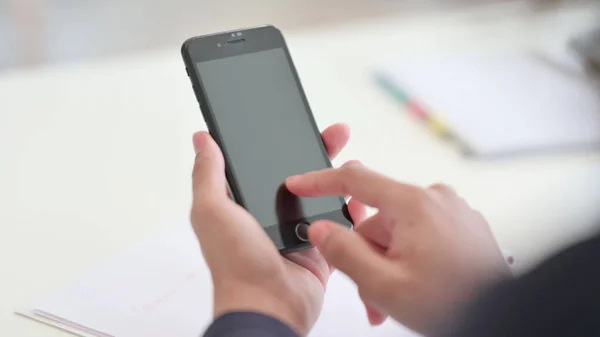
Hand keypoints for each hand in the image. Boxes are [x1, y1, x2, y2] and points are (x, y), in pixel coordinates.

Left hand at [190, 124, 366, 335]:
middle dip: (319, 152)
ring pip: (321, 198)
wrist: (269, 306)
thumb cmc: (236, 264)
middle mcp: (269, 216)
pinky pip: (338, 226)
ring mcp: (295, 232)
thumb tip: (202, 139)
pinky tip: (360, 197)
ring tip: (354, 163)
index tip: (297, 123)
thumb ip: (208, 174)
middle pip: (299, 175)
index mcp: (243, 204)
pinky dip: (350, 212)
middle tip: (337, 134)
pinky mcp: (318, 249)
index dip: (281, 142)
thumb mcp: (212, 211)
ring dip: (338, 180)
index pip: (264, 163)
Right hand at [285, 163, 511, 334]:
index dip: (320, 181)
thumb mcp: (385, 284)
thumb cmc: (454, 303)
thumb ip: (345, 252)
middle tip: (369, 292)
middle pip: (377, 218)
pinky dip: (410, 257)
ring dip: (388, 262)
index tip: (299, 183)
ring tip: (394, 300)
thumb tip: (320, 229)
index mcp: (413, 204)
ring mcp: (451, 210)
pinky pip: (421, 233)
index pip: (355, 180)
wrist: (504, 316)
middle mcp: (434, 198)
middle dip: (366, 254)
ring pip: (398, 231)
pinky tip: (414, 286)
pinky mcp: (461, 224)